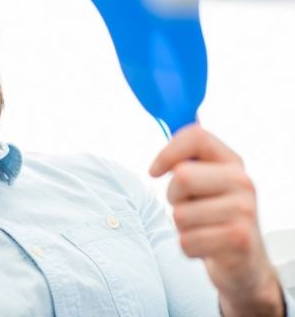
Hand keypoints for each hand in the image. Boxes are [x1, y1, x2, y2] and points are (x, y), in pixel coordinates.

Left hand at [150, 124, 283, 316]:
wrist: (244, 262)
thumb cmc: (213, 217)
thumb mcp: (203, 184)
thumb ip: (185, 162)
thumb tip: (158, 157)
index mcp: (231, 162)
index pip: (197, 137)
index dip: (167, 152)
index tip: (154, 171)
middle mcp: (243, 182)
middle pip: (182, 176)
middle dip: (173, 196)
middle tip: (187, 206)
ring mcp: (244, 210)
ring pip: (181, 214)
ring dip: (182, 226)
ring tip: (201, 228)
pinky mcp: (239, 239)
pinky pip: (187, 241)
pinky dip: (188, 247)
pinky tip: (206, 246)